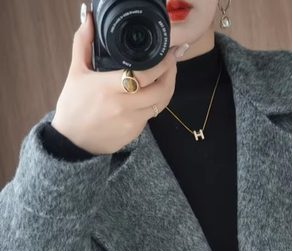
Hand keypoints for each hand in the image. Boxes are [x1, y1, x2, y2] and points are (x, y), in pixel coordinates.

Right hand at [50, 7, 184, 155]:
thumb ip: (83, 44)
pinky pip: (151, 115)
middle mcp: (124, 106)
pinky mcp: (135, 133)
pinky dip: (154, 102)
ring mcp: (132, 121)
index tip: (168, 53)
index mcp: (109, 88)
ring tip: (166, 75)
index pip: (145, 75)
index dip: (162, 64)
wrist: (73, 142)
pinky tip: (151, 93)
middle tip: (171, 62)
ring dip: (167, 88)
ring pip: (160, 104)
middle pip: (161, 91)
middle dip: (171, 74)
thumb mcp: (76, 73)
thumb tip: (88, 20)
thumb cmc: (73, 107)